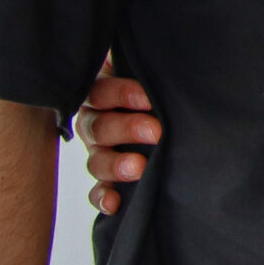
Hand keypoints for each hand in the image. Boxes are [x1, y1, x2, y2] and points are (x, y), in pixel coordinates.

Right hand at [72, 57, 158, 215]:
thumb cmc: (153, 85)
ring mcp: (97, 151)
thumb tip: (169, 61)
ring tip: (140, 167)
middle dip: (128, 129)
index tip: (150, 99)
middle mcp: (94, 122)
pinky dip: (103, 197)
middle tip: (156, 132)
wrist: (159, 111)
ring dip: (117, 165)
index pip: (101, 91)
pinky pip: (96, 190)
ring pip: (96, 160)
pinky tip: (115, 204)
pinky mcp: (105, 178)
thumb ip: (149, 67)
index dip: (123, 95)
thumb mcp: (145, 70)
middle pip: (100, 126)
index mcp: (100, 92)